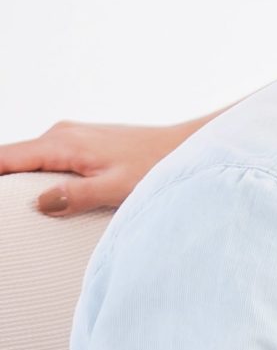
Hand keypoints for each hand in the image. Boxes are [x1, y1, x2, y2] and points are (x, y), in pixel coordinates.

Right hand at [0, 117, 208, 215]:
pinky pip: (44, 160)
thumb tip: (40, 203)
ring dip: (16, 181)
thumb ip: (77, 195)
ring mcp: (69, 137)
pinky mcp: (80, 144)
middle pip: (10, 160)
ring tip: (17, 208)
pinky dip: (35, 177)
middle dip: (3, 182)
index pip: (3, 158)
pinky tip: (41, 196)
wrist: (184, 147)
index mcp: (61, 143)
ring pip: (27, 160)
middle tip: (8, 215)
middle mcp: (59, 134)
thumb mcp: (116, 187)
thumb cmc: (156, 166)